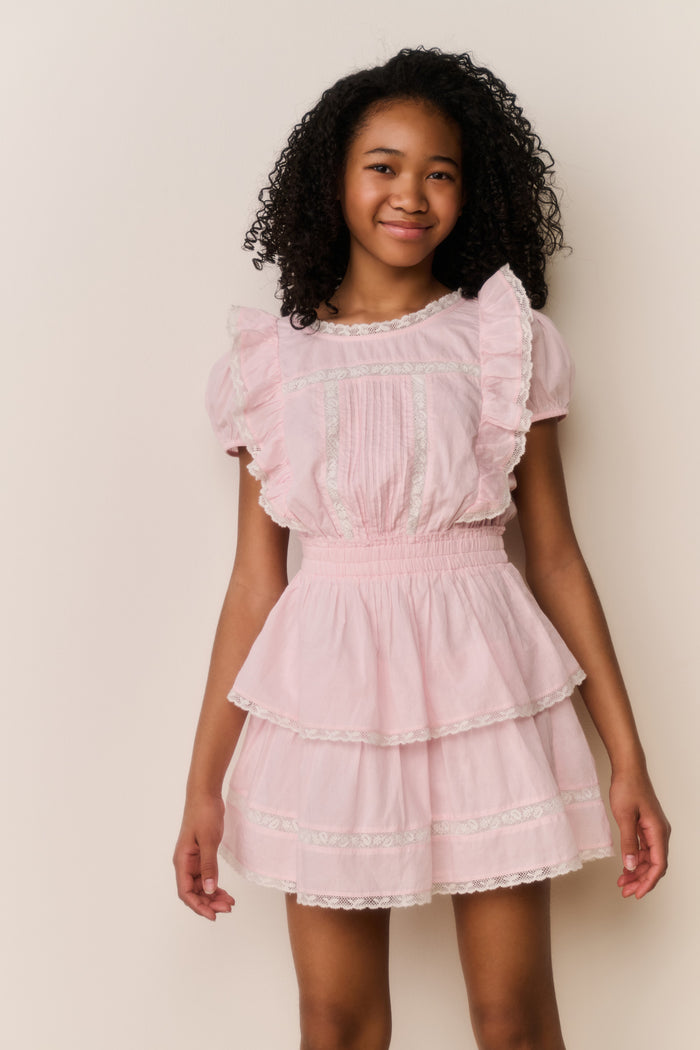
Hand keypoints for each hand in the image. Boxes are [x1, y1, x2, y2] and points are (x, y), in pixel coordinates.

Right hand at [173, 794, 235, 919]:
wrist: (205, 794)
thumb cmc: (204, 814)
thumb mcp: (208, 840)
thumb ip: (209, 866)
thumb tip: (210, 890)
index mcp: (182, 861)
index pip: (185, 892)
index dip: (198, 906)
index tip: (212, 915)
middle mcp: (185, 863)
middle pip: (194, 892)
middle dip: (209, 903)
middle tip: (228, 909)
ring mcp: (193, 860)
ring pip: (201, 886)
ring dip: (213, 896)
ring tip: (230, 903)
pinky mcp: (202, 855)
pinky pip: (207, 876)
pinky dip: (215, 885)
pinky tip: (226, 892)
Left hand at [609, 767, 670, 899]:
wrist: (628, 769)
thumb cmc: (627, 787)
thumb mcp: (624, 816)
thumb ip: (628, 842)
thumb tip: (630, 865)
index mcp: (658, 831)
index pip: (658, 864)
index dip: (648, 881)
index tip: (637, 893)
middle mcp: (659, 833)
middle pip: (654, 864)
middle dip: (641, 880)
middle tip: (625, 891)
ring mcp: (653, 830)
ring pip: (648, 858)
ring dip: (636, 871)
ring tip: (622, 883)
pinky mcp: (645, 826)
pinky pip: (643, 849)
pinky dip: (634, 860)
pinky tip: (625, 868)